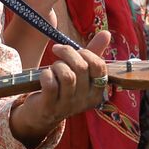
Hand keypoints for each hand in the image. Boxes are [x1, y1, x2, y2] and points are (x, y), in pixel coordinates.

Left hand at [8, 31, 109, 147]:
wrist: (42, 115)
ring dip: (57, 65)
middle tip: (58, 51)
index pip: (99, 67)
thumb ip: (93, 53)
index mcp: (97, 92)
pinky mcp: (50, 107)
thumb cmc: (63, 88)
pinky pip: (51, 85)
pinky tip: (44, 76)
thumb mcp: (80, 73)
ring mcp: (68, 105)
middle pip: (81, 68)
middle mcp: (85, 100)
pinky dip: (45, 75)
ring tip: (52, 68)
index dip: (86, 53)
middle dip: (68, 53)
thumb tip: (106, 33)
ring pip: (67, 76)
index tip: (75, 50)